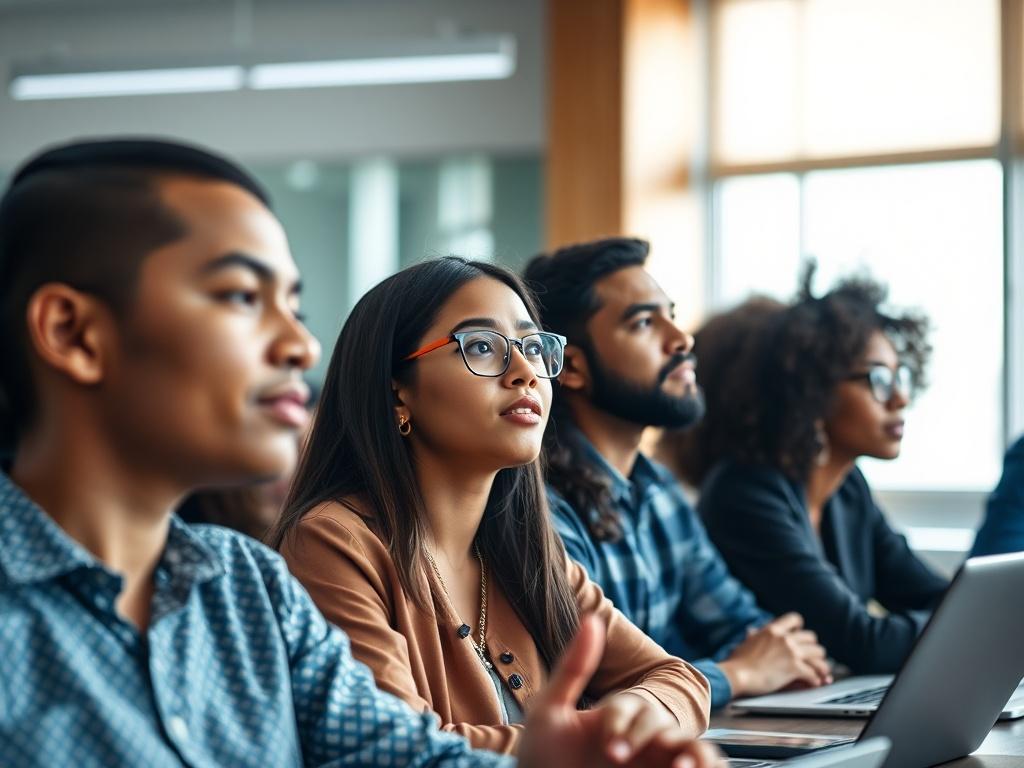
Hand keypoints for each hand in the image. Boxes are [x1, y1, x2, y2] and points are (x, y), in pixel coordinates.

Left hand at [519, 614, 724, 767]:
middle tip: (616, 758)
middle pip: (664, 725)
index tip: (605, 746)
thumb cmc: (541, 762)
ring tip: (678, 767)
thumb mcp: (549, 711)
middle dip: (646, 736)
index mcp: (614, 721)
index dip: (622, 722)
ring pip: (695, 750)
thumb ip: (573, 667)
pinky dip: (706, 766)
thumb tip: (592, 617)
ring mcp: (653, 766)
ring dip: (693, 753)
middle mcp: (638, 743)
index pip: (633, 708)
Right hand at [719, 612, 831, 697]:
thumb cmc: (738, 662)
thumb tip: (751, 630)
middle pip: (811, 638)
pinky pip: (813, 673)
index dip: (801, 628)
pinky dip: (815, 680)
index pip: (794, 619)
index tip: (801, 636)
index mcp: (772, 629)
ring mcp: (791, 652)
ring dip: (821, 665)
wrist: (737, 675)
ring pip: (818, 654)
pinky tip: (814, 683)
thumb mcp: (746, 642)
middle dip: (814, 649)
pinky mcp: (795, 668)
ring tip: (822, 673)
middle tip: (814, 657)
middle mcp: (784, 638)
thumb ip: (754, 635)